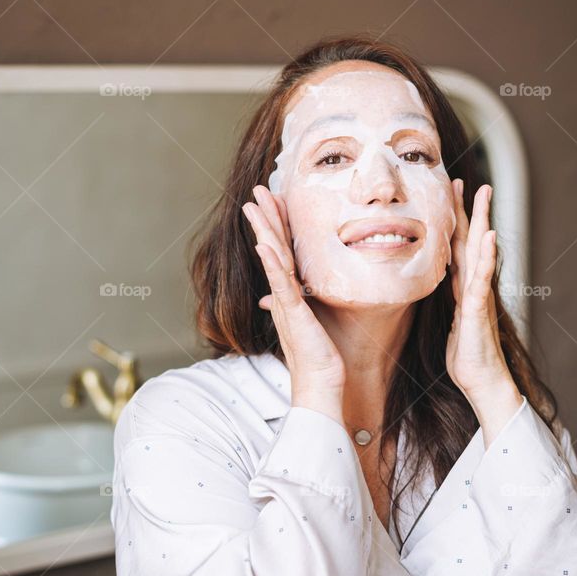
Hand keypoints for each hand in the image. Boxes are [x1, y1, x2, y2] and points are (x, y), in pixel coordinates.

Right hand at [242, 185, 344, 422]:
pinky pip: (281, 284)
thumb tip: (296, 295)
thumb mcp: (315, 323)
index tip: (272, 201)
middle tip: (257, 190)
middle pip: (272, 247)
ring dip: (264, 230)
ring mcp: (285, 303)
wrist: (320, 385)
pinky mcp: (293, 313)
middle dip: (265, 217)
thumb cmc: (321, 358)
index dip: (276, 224)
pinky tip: (265, 243)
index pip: (281, 251)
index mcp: (289, 295)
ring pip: (273, 258)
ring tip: (255, 205)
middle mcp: (282, 295)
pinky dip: (272, 263)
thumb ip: (306, 304)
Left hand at [446, 180, 521, 442]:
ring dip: (482, 221)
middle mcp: (473, 286)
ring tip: (484, 195)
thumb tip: (437, 290)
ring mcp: (478, 295)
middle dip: (469, 210)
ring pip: (480, 252)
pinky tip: (489, 236)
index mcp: (462, 288)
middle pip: (470, 241)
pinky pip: (481, 278)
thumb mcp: (451, 324)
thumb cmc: (467, 357)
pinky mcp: (479, 310)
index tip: (448, 194)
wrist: (483, 382)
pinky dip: (485, 256)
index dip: (452, 221)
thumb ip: (449, 303)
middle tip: (468, 180)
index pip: (456, 247)